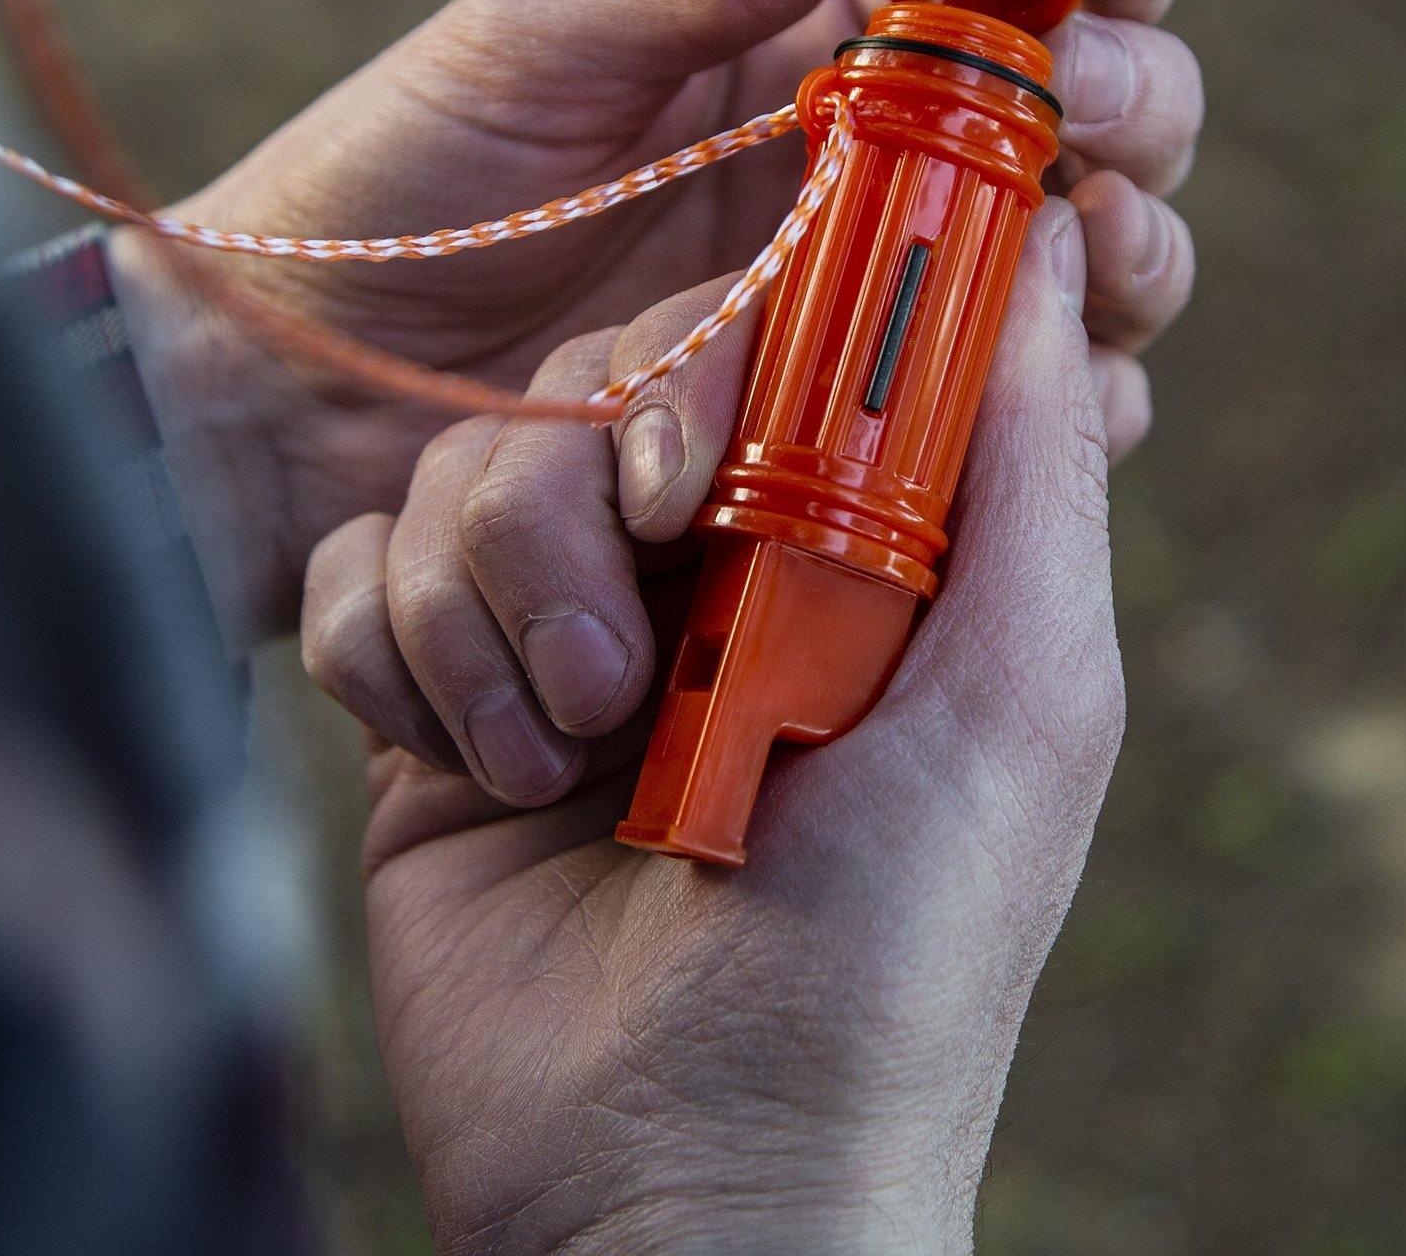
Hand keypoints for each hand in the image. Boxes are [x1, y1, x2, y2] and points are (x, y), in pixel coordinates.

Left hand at [107, 0, 1197, 631]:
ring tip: (1087, 251)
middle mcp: (855, 180)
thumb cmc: (388, 186)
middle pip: (1080, 134)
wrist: (277, 399)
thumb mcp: (544, 37)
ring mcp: (846, 323)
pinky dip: (1051, 420)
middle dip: (1133, 107)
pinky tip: (1044, 401)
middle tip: (1092, 116)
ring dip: (1121, 257)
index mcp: (805, 46)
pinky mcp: (822, 460)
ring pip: (1065, 288)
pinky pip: (983, 442)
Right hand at [318, 219, 1122, 1252]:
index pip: (785, 329)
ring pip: (467, 460)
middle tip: (645, 606)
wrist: (680, 1182)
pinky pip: (354, 568)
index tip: (708, 434)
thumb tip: (1051, 244)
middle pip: (602, 372)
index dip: (739, 331)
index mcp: (857, 545)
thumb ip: (1028, 468)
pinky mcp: (432, 706)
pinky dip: (393, 648)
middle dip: (597, 477)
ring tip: (567, 751)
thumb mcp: (1022, 700)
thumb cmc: (889, 956)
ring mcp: (564, 633)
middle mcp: (711, 569)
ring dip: (495, 589)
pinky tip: (468, 766)